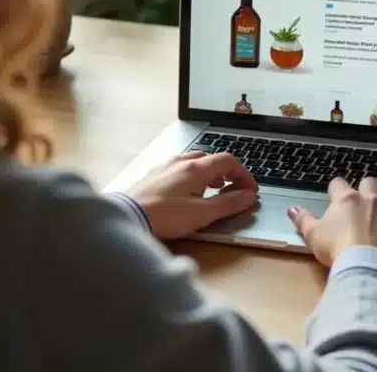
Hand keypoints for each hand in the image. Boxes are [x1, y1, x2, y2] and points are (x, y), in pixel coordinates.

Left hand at [125, 151, 258, 238]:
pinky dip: (192, 177)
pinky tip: (187, 194)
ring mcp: (165, 166)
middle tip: (232, 190)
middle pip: (211, 159)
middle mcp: (181, 161)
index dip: (243, 175)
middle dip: (226, 174)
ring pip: (194, 162)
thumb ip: (228, 204)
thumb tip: (248, 196)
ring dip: (209, 174)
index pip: (228, 161)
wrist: (127, 217)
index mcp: (196, 168)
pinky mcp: (153, 175)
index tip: (249, 191)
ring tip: (211, 192)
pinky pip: (179, 168)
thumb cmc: (164, 216)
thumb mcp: (202, 214)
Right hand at [287, 177, 376, 265]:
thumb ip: (302, 219)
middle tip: (365, 196)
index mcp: (346, 199)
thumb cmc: (336, 248)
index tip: (335, 194)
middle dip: (367, 186)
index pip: (338, 183)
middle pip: (370, 181)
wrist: (363, 263)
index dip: (336, 188)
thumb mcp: (313, 235)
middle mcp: (369, 199)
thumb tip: (291, 209)